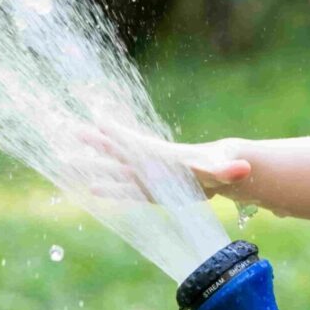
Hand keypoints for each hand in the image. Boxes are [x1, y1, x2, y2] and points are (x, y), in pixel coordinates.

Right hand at [77, 126, 250, 198]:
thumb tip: (244, 168)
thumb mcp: (222, 170)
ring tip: (65, 162)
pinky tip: (89, 188)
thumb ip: (229, 170)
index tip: (98, 118)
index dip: (118, 132)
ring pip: (113, 169)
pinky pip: (121, 189)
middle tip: (69, 130)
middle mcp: (148, 163)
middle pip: (116, 151)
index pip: (136, 142)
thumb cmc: (218, 168)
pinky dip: (106, 188)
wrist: (217, 172)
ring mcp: (144, 176)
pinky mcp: (147, 190)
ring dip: (91, 166)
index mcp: (161, 156)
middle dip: (93, 142)